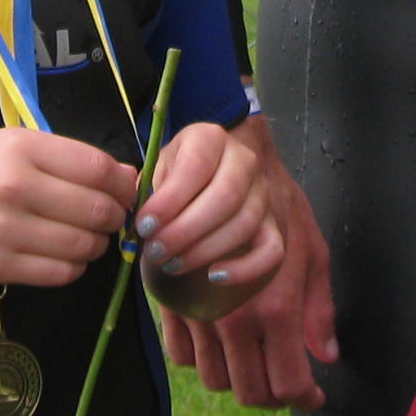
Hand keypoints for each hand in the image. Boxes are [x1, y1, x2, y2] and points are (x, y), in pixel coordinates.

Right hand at [0, 131, 134, 286]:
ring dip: (96, 246)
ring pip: (83, 246)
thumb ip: (65, 158)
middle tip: (108, 219)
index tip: (124, 191)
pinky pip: (59, 274)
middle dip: (114, 218)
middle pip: (97, 210)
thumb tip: (126, 176)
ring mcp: (6, 229)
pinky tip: (63, 257)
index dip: (123, 184)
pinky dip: (73, 268)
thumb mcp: (8, 144)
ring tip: (84, 238)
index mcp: (23, 148)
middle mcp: (17, 186)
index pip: (99, 169)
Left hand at [134, 121, 284, 320]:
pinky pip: (272, 251)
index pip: (196, 166)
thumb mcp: (156, 172)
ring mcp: (263, 193)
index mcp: (210, 138)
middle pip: (226, 196)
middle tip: (155, 252)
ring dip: (204, 251)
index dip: (170, 200)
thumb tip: (142, 225)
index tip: (144, 226)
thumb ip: (149, 192)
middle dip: (185, 230)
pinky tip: (213, 276)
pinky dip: (246, 269)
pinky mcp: (272, 225)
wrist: (200, 182)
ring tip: (171, 265)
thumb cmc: (173, 178)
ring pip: (245, 224)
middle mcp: (244, 160)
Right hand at [157, 118, 335, 406]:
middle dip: (268, 394)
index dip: (301, 398)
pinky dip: (201, 356)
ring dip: (234, 375)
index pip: (285, 385)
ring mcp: (197, 313)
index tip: (311, 397)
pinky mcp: (168, 301)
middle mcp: (234, 318)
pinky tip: (219, 339)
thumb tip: (326, 355)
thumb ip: (319, 308)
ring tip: (252, 358)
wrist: (222, 161)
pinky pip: (181, 354)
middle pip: (248, 391)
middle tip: (282, 380)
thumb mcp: (313, 250)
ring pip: (212, 377)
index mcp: (277, 309)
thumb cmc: (276, 200)